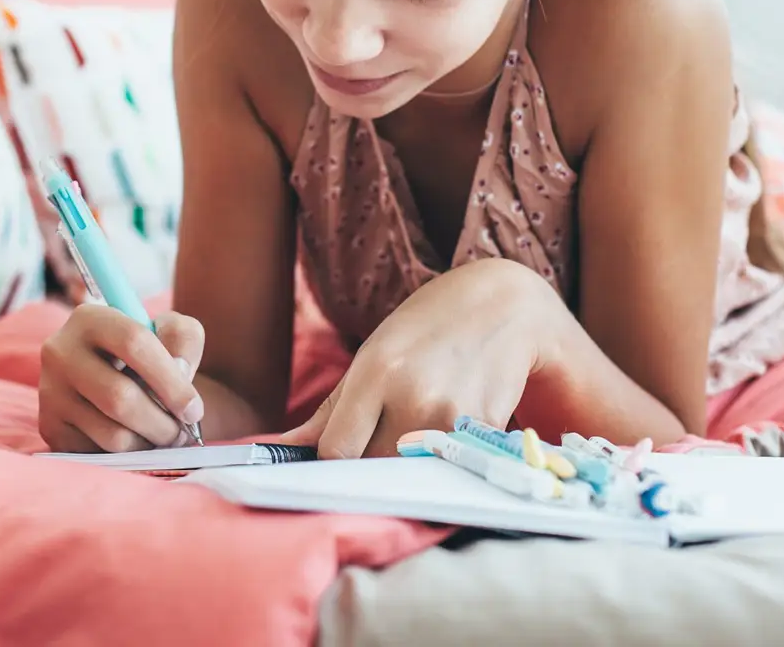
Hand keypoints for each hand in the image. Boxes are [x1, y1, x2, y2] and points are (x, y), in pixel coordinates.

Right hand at [38, 304, 205, 452]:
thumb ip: (184, 339)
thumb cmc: (147, 354)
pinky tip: (137, 441)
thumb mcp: (170, 332)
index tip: (194, 410)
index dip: (171, 381)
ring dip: (149, 444)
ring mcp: (50, 391)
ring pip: (111, 433)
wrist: (114, 376)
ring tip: (163, 436)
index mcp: (89, 318)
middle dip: (162, 424)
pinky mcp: (50, 427)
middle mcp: (60, 351)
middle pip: (120, 397)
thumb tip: (179, 371)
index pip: (134, 343)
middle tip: (182, 433)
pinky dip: (127, 455)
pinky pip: (98, 453)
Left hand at [282, 259, 565, 458]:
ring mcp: (452, 417)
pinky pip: (448, 470)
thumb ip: (329, 411)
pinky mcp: (485, 432)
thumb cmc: (426, 331)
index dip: (331, 464)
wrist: (503, 307)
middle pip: (373, 469)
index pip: (336, 451)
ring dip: (406, 470)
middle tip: (379, 447)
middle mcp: (413, 397)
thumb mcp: (372, 356)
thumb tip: (280, 451)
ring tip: (415, 435)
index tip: (336, 461)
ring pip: (410, 476)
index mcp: (376, 373)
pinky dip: (442, 465)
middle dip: (368, 468)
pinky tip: (447, 434)